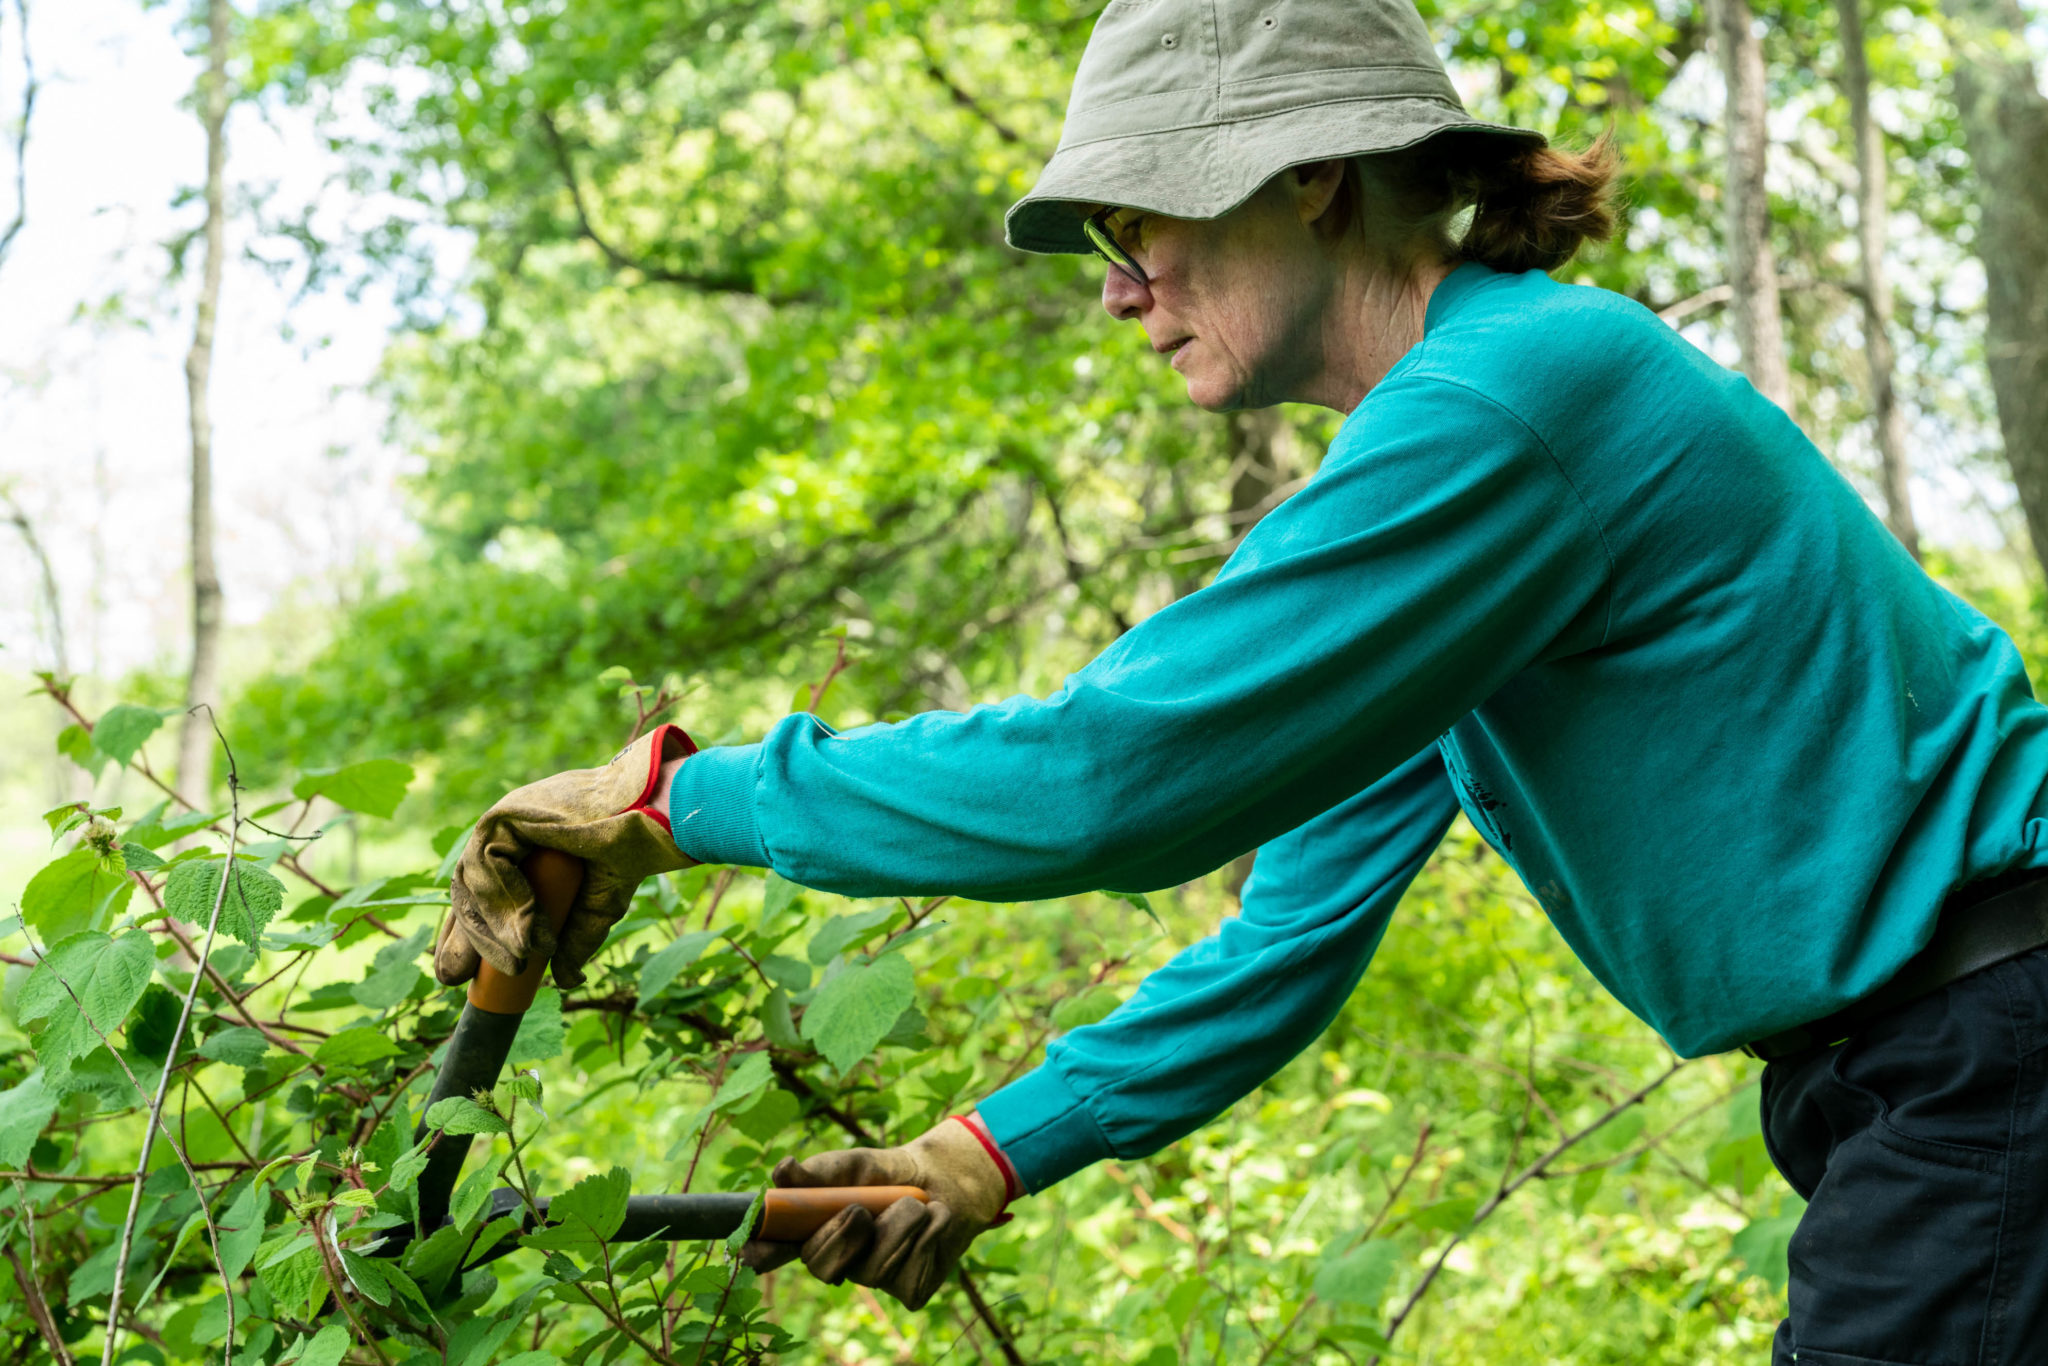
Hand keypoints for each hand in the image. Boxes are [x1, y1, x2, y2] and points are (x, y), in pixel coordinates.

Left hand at [435, 724, 698, 989]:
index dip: (465, 937)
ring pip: (473, 883)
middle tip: (459, 977)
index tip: (459, 975)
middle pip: (466, 891)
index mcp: (522, 851)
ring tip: (521, 959)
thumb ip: (574, 941)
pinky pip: (487, 864)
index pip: (480, 897)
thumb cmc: (630, 852)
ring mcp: (503, 822)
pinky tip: (527, 930)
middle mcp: (505, 835)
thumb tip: (565, 982)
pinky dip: (504, 902)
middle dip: (463, 938)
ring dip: (492, 929)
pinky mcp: (506, 814)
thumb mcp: (596, 910)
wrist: (653, 819)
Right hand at [739, 1115, 1019, 1309]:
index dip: (764, 1251)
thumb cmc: (891, 1174)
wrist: (946, 1179)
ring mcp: (875, 1279)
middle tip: (861, 1210)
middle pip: (822, 1267)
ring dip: (898, 1224)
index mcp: (816, 1231)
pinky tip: (932, 1222)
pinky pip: (908, 1273)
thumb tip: (782, 1170)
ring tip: (914, 1205)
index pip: (778, 1249)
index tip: (754, 1249)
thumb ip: (820, 1173)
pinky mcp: (911, 1290)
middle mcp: (841, 1261)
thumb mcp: (856, 1165)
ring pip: (874, 1269)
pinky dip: (926, 1236)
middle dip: (841, 1237)